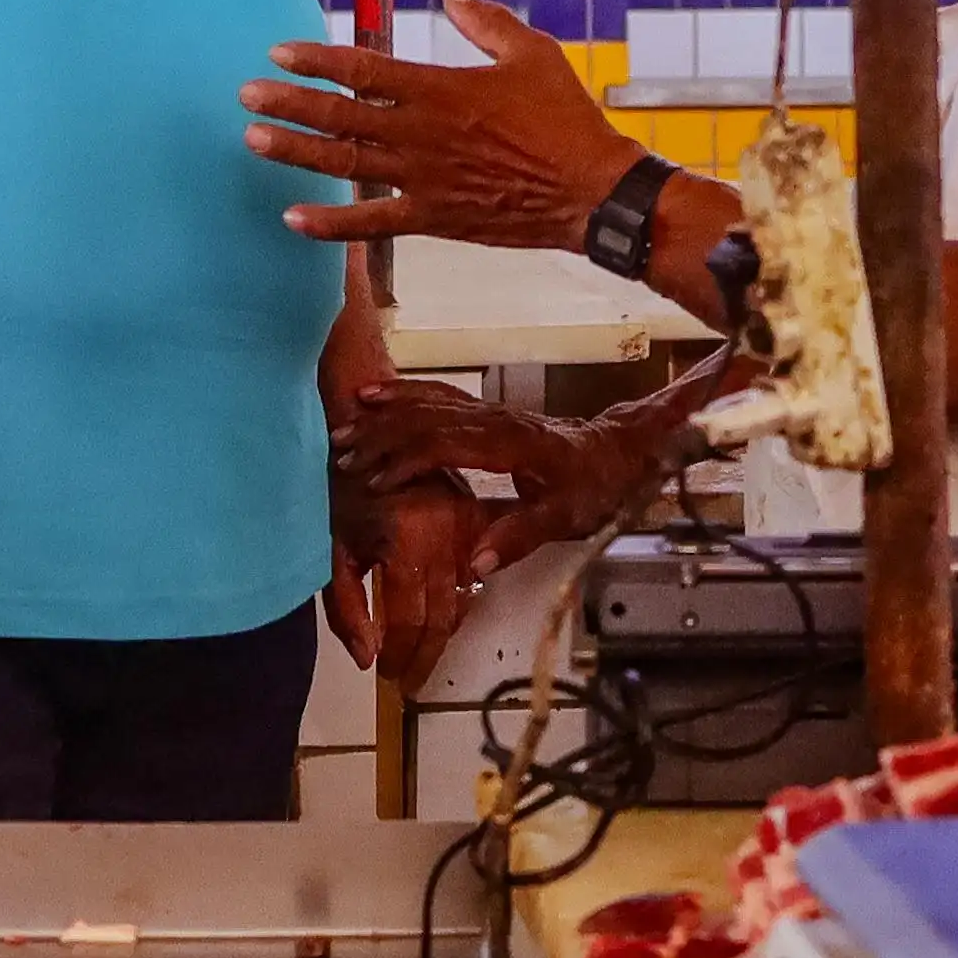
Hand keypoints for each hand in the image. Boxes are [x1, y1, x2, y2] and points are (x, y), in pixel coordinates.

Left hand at [243, 0, 641, 250]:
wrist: (592, 192)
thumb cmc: (566, 119)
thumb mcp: (533, 53)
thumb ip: (485, 21)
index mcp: (440, 89)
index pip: (363, 69)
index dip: (317, 59)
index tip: (279, 51)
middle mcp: (421, 133)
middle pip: (339, 116)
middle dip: (288, 104)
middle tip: (246, 95)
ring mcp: (423, 179)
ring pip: (344, 165)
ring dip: (295, 153)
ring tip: (253, 141)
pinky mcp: (432, 217)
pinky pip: (371, 222)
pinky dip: (330, 224)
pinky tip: (292, 219)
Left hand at [329, 471, 485, 695]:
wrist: (359, 432)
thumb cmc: (333, 488)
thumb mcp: (329, 550)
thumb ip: (347, 609)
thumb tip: (368, 660)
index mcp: (405, 542)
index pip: (410, 620)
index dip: (400, 656)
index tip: (387, 678)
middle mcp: (443, 534)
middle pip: (442, 616)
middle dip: (424, 656)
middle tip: (408, 682)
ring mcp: (463, 522)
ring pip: (462, 596)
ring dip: (443, 633)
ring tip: (422, 658)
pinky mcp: (472, 513)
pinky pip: (472, 570)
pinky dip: (458, 599)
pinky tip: (441, 619)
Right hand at [336, 380, 667, 580]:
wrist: (616, 452)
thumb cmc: (592, 487)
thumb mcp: (566, 518)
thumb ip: (520, 536)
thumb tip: (477, 564)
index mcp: (509, 443)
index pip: (446, 442)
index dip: (406, 460)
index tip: (374, 481)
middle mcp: (493, 419)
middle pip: (426, 417)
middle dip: (381, 436)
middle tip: (342, 458)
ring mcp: (488, 410)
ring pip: (427, 402)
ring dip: (384, 415)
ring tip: (344, 429)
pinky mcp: (485, 411)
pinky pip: (436, 395)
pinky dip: (402, 394)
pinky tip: (374, 398)